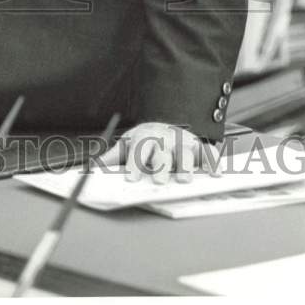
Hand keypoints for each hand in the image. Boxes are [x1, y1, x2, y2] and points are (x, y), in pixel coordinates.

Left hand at [100, 122, 221, 184]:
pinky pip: (208, 153)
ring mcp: (183, 142)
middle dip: (161, 166)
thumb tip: (90, 167)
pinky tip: (215, 174)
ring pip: (185, 152)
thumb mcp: (127, 145)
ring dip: (185, 165)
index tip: (132, 180)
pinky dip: (213, 162)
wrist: (167, 123)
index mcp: (146, 139)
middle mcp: (165, 139)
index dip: (136, 165)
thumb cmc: (145, 141)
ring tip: (184, 179)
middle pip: (163, 152)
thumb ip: (112, 157)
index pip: (140, 151)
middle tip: (159, 181)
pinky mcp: (199, 147)